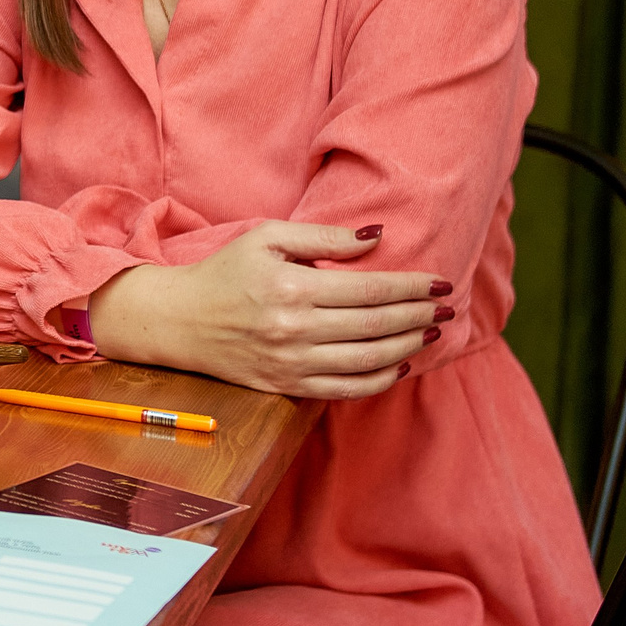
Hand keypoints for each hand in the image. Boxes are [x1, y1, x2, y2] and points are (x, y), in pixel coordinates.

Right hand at [87, 223, 452, 398]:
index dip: (411, 286)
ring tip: (430, 331)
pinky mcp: (287, 386)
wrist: (178, 320)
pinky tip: (398, 363)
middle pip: (377, 325)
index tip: (440, 282)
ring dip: (409, 346)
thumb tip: (376, 238)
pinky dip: (380, 379)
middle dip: (419, 315)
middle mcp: (295, 329)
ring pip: (370, 359)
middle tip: (446, 306)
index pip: (370, 289)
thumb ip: (323, 237)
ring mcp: (292, 362)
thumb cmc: (224, 272)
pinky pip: (348, 389)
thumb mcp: (266, 237)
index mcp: (292, 287)